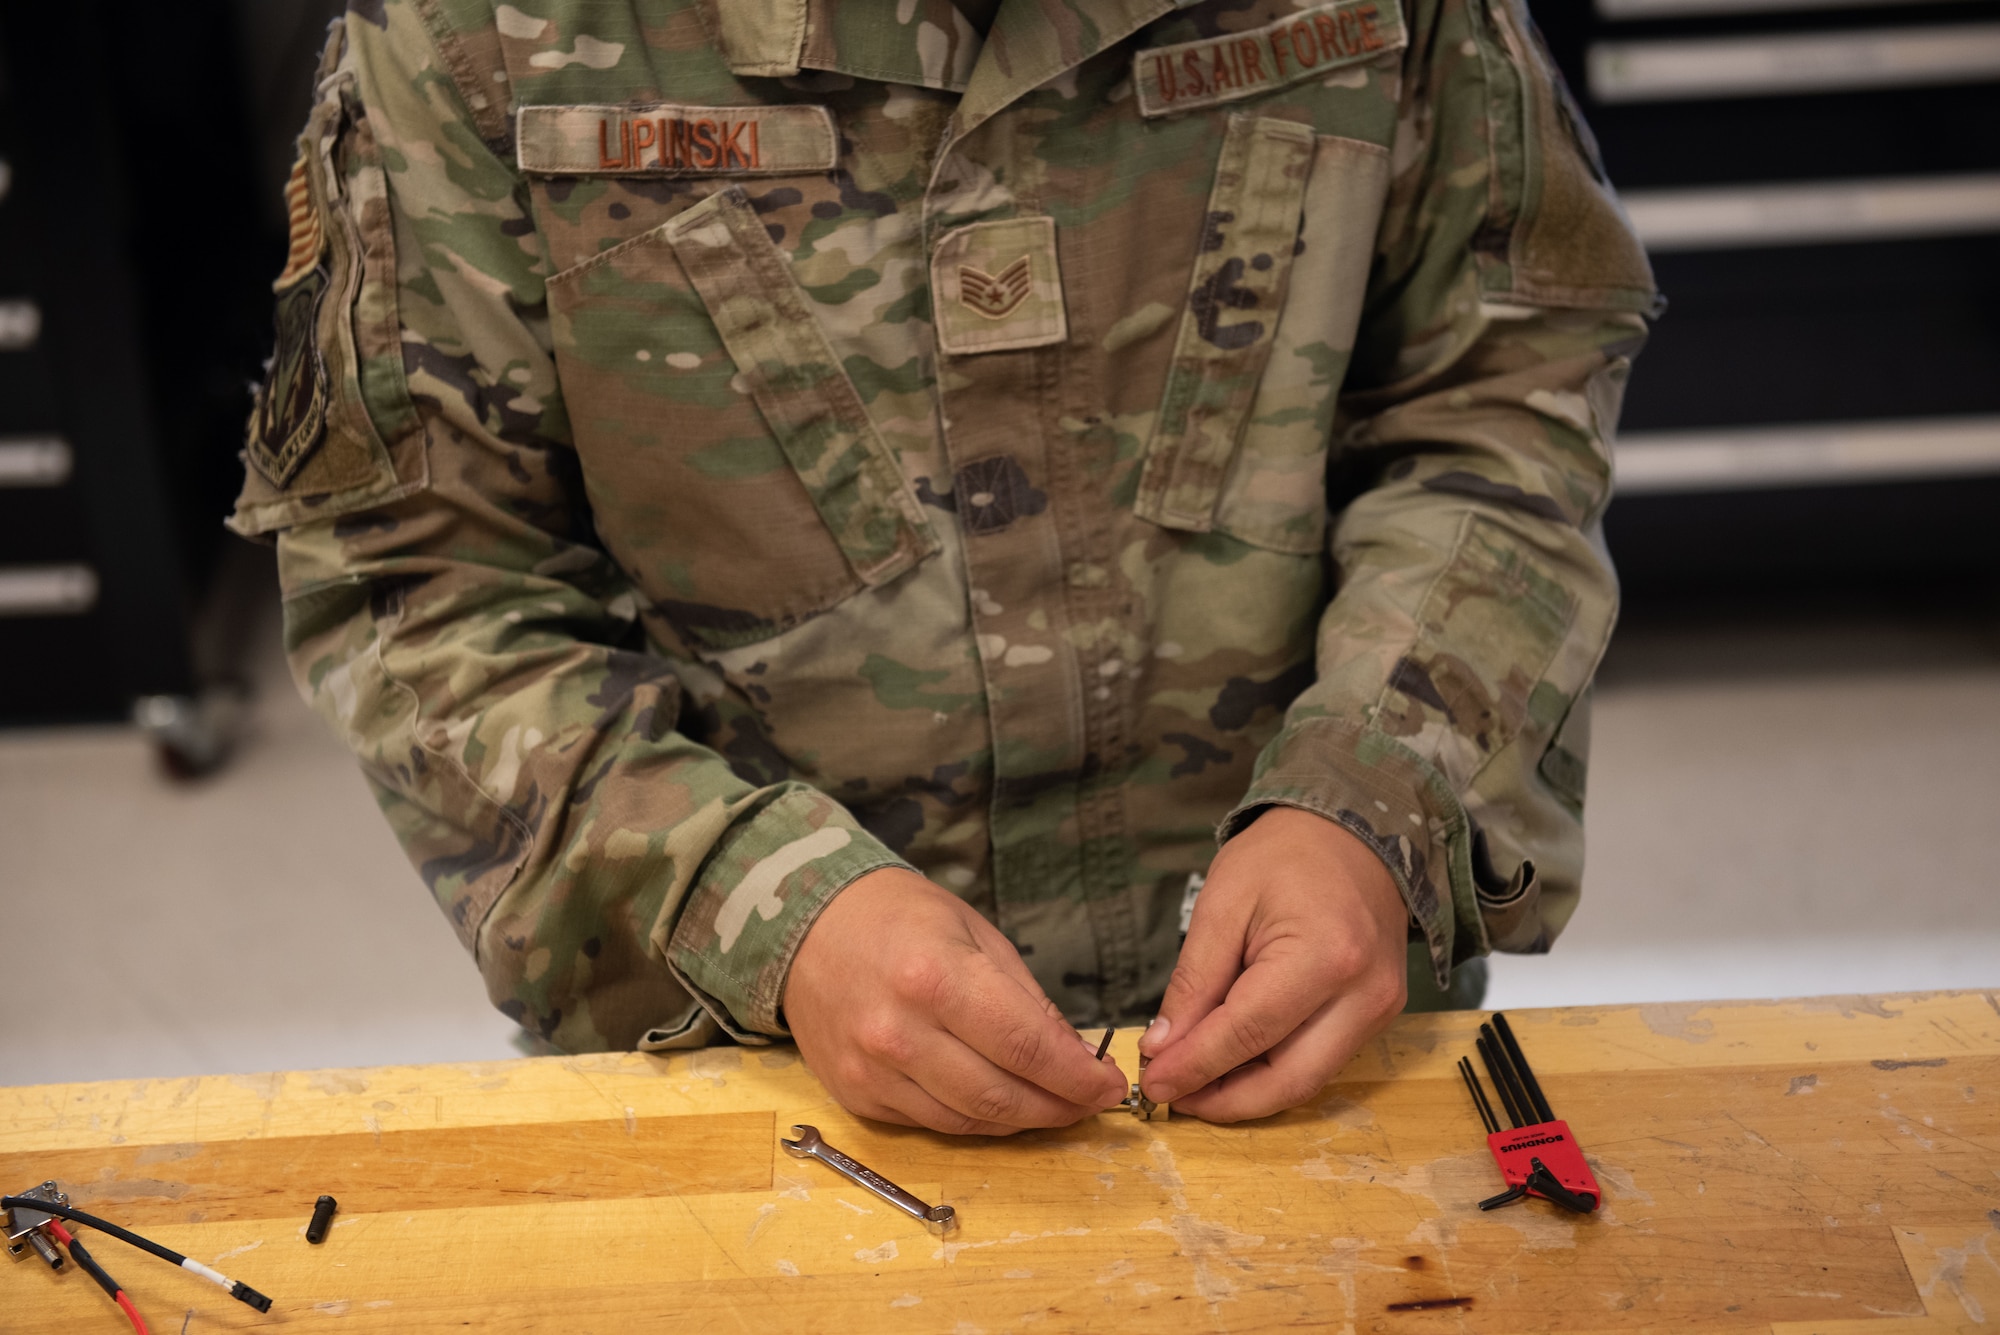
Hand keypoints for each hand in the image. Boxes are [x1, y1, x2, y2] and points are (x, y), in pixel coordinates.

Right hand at [783, 867, 1129, 1134]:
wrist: (807, 926)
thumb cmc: (899, 918)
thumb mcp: (974, 933)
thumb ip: (1024, 998)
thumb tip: (1073, 1056)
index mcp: (935, 977)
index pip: (1026, 1047)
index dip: (1076, 1077)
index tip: (1109, 1085)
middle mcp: (899, 1031)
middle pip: (1000, 1095)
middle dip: (1058, 1107)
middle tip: (1089, 1104)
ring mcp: (872, 1069)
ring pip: (968, 1120)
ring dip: (1021, 1121)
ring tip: (1054, 1107)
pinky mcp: (856, 1095)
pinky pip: (931, 1122)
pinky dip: (975, 1119)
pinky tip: (1000, 1104)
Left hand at [1137, 807, 1409, 1121]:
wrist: (1352, 832)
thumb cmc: (1284, 856)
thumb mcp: (1222, 904)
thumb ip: (1194, 982)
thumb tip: (1164, 1047)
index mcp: (1324, 957)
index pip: (1247, 1034)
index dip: (1195, 1067)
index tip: (1152, 1085)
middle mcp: (1363, 995)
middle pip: (1287, 1080)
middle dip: (1223, 1100)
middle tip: (1173, 1096)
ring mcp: (1380, 1010)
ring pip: (1307, 1082)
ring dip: (1247, 1093)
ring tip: (1195, 1082)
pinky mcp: (1379, 1015)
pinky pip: (1322, 1062)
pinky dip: (1273, 1071)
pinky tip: (1234, 1062)